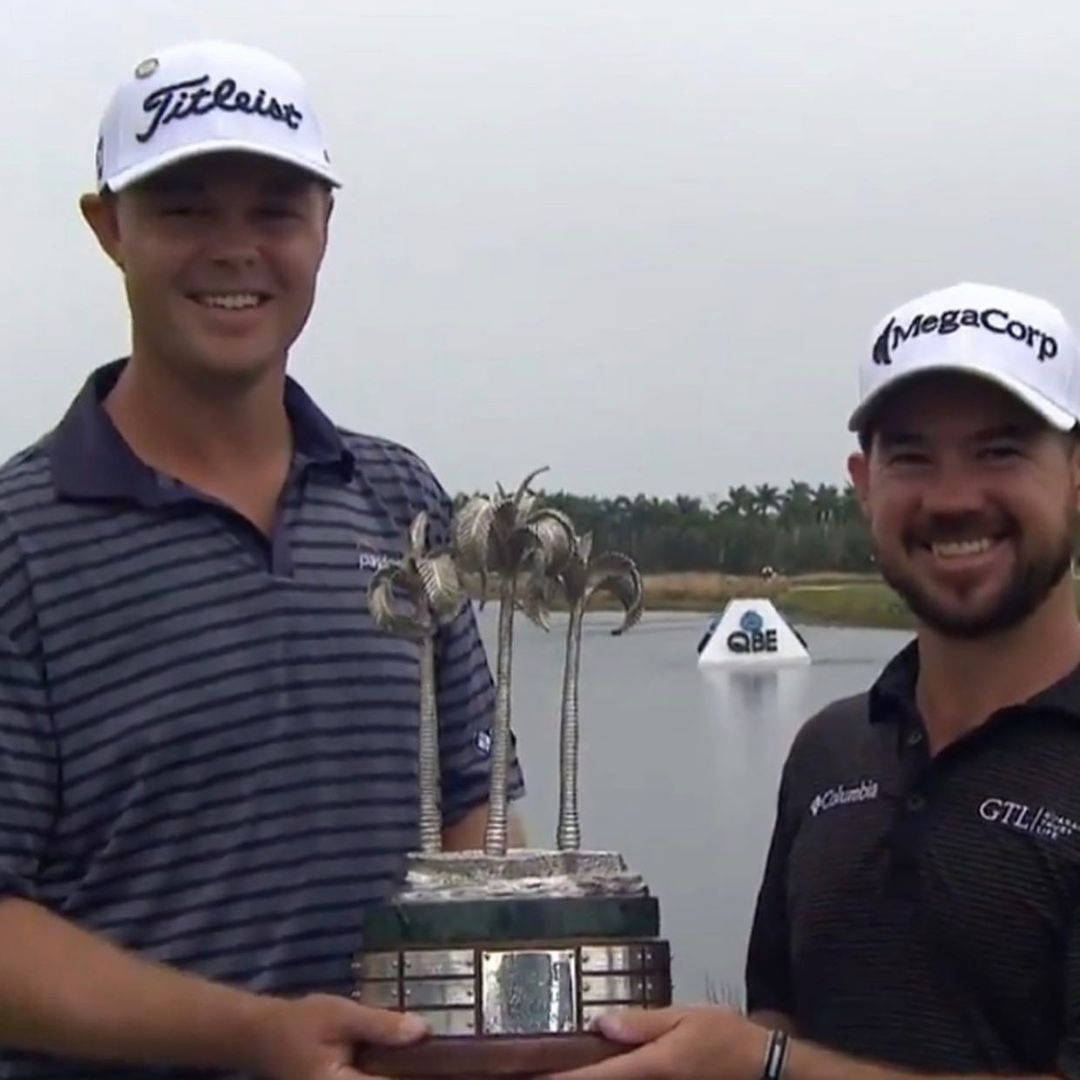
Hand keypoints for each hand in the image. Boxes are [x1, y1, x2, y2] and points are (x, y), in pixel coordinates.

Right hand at [249, 993, 427, 1079]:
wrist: (262, 1036)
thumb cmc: (300, 1023)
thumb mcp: (340, 1015)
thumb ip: (380, 1026)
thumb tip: (423, 1030)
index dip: (423, 1075)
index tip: (450, 1064)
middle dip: (416, 1073)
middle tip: (443, 1057)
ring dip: (403, 1071)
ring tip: (431, 1058)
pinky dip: (389, 1072)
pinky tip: (405, 1062)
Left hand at [547, 1006, 768, 1079]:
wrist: (764, 1069)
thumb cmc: (726, 1038)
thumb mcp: (685, 1019)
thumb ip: (641, 1023)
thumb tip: (600, 1023)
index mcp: (652, 1066)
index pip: (596, 1077)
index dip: (562, 1079)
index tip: (533, 1076)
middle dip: (572, 1078)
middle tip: (540, 1068)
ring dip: (593, 1077)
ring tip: (567, 1067)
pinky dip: (613, 1077)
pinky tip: (602, 1069)